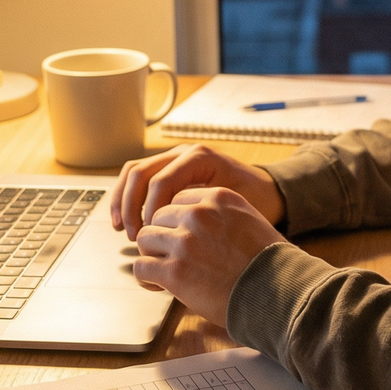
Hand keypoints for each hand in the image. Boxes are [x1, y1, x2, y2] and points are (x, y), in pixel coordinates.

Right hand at [111, 143, 283, 240]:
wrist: (268, 191)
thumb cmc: (257, 202)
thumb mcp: (236, 208)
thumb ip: (206, 216)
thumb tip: (173, 236)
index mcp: (200, 157)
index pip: (161, 181)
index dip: (149, 211)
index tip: (149, 236)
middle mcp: (184, 153)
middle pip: (141, 172)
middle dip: (131, 206)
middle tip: (132, 235)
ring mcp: (174, 158)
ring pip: (134, 172)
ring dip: (123, 201)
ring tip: (122, 229)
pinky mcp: (168, 169)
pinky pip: (139, 178)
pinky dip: (127, 197)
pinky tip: (124, 221)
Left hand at [131, 187, 282, 326]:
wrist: (279, 294)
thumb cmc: (270, 265)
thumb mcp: (250, 222)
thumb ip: (221, 217)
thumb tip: (198, 226)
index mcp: (218, 198)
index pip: (177, 199)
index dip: (176, 221)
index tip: (181, 237)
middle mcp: (199, 215)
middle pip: (157, 217)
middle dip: (161, 238)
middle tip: (170, 257)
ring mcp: (185, 242)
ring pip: (144, 239)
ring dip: (151, 255)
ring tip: (162, 272)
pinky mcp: (175, 271)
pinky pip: (141, 267)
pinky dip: (146, 278)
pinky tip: (157, 285)